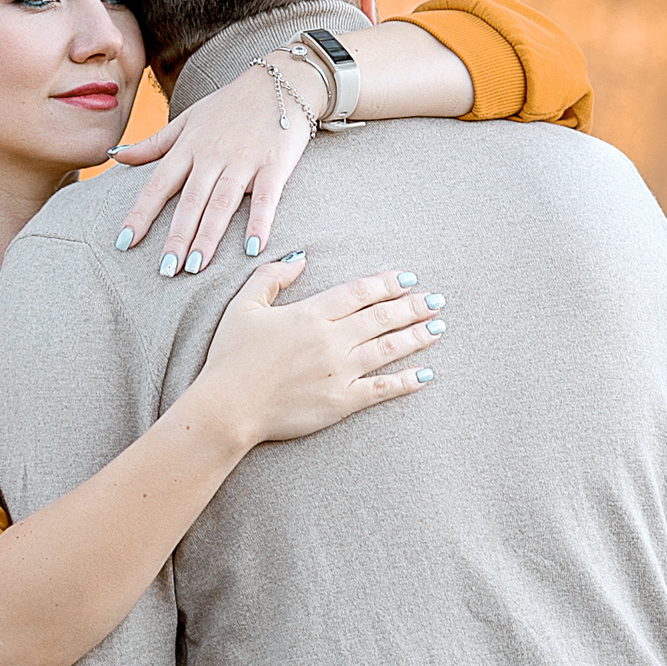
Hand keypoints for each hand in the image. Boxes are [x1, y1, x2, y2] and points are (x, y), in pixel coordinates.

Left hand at [108, 59, 324, 275]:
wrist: (282, 79)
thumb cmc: (231, 104)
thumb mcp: (188, 118)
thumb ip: (154, 143)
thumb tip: (115, 157)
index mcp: (188, 146)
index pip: (158, 185)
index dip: (141, 214)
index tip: (124, 243)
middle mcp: (211, 155)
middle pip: (189, 201)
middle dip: (176, 236)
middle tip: (166, 270)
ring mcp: (243, 160)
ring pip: (221, 203)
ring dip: (209, 236)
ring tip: (196, 267)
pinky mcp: (275, 164)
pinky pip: (266, 197)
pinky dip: (259, 222)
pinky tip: (252, 248)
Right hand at [185, 255, 445, 451]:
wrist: (228, 407)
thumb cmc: (230, 357)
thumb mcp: (243, 307)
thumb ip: (270, 278)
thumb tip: (299, 258)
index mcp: (309, 314)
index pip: (358, 293)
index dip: (386, 284)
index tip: (408, 279)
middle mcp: (331, 340)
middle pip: (381, 317)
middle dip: (412, 307)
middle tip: (436, 301)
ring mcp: (339, 372)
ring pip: (387, 349)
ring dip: (416, 337)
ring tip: (438, 328)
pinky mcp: (340, 402)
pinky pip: (381, 389)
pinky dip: (405, 382)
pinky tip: (424, 375)